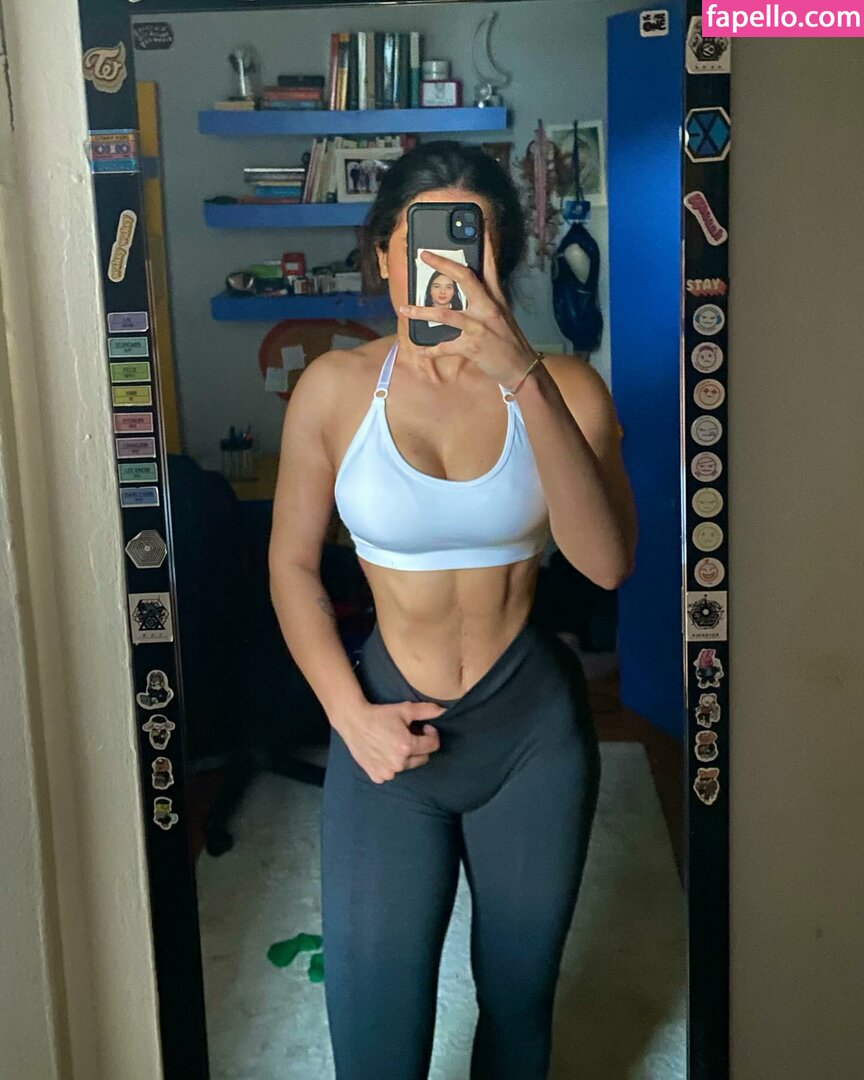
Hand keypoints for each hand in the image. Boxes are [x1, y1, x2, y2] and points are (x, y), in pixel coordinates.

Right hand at [340, 700, 444, 783]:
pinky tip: (384, 752)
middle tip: (409, 735)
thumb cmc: (380, 715)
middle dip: (420, 747)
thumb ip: (427, 711)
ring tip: (395, 743)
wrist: (354, 722)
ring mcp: (388, 772)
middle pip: (422, 758)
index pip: (433, 745)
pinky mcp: (377, 776)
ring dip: (406, 757)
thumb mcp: (405, 709)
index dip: (430, 734)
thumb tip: (445, 711)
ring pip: (407, 766)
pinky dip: (390, 765)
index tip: (423, 728)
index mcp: (407, 747)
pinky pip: (391, 773)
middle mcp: (399, 763)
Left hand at [398, 247, 537, 387]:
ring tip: (405, 310)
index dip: (484, 245)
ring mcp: (480, 326)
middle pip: (464, 278)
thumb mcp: (502, 317)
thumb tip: (469, 290)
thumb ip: (487, 301)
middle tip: (424, 255)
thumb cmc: (509, 342)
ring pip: (446, 314)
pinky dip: (432, 349)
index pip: (489, 266)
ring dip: (422, 312)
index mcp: (496, 299)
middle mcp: (488, 308)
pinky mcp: (473, 346)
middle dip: (442, 265)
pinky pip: (446, 346)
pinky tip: (422, 350)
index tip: (477, 224)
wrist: (521, 368)